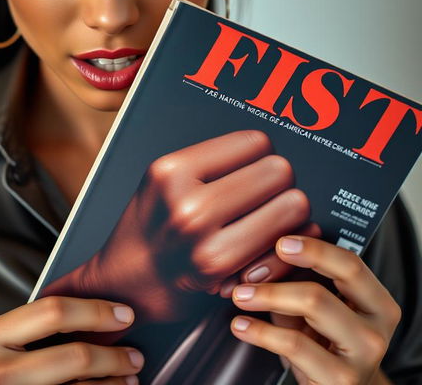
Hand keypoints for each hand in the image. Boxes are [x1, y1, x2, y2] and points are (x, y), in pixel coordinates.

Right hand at [0, 295, 143, 384]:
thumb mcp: (1, 345)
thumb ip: (34, 327)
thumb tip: (97, 314)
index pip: (54, 312)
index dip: (96, 311)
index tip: (125, 314)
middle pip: (74, 357)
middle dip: (113, 355)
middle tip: (135, 355)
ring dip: (113, 383)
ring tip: (129, 377)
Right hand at [44, 130, 317, 323]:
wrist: (128, 280)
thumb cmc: (152, 227)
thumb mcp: (165, 180)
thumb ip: (212, 162)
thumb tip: (270, 149)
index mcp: (171, 170)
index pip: (254, 141)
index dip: (261, 153)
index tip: (253, 167)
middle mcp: (187, 203)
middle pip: (278, 170)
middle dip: (277, 182)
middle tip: (262, 195)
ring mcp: (205, 239)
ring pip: (293, 205)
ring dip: (287, 211)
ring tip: (266, 218)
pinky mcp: (223, 271)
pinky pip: (287, 243)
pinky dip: (287, 242)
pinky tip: (266, 244)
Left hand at [230, 235, 400, 384]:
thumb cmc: (325, 342)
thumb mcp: (317, 309)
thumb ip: (300, 282)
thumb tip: (264, 258)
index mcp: (376, 302)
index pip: (350, 264)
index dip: (314, 249)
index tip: (282, 243)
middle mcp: (376, 327)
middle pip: (323, 287)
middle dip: (278, 275)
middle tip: (249, 272)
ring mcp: (363, 356)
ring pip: (311, 307)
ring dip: (268, 297)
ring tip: (241, 296)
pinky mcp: (342, 380)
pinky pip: (294, 345)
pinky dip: (261, 331)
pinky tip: (243, 325)